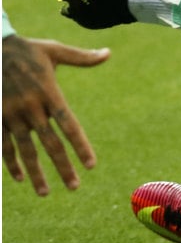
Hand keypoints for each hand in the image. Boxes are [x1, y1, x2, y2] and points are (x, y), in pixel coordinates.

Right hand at [2, 33, 109, 194]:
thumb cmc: (25, 49)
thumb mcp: (53, 50)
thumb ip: (81, 58)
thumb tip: (108, 53)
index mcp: (48, 92)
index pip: (69, 124)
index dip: (80, 146)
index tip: (91, 165)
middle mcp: (30, 106)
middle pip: (50, 143)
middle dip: (62, 167)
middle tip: (74, 187)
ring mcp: (9, 113)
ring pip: (25, 149)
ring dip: (35, 172)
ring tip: (45, 193)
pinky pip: (3, 144)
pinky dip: (10, 162)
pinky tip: (19, 178)